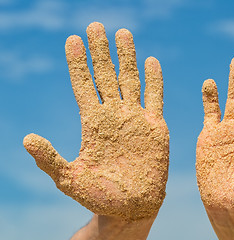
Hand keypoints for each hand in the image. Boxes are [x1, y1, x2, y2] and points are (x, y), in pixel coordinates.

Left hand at [24, 22, 168, 220]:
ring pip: (130, 80)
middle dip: (100, 51)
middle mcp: (113, 115)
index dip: (78, 63)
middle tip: (95, 25)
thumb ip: (50, 158)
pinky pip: (155, 97)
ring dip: (127, 57)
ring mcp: (135, 118)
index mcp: (93, 123)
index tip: (73, 40)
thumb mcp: (69, 179)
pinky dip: (154, 79)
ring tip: (122, 33)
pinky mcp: (155, 126)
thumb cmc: (100, 196)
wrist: (132, 206)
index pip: (84, 85)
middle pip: (106, 75)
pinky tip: (151, 60)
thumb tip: (26, 138)